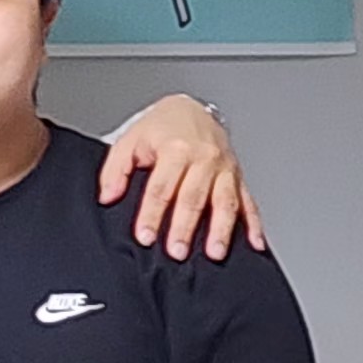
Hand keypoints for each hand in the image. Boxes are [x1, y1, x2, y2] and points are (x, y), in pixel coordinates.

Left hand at [98, 92, 266, 259]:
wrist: (190, 109)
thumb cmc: (160, 128)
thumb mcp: (129, 141)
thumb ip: (115, 170)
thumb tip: (108, 197)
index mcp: (176, 149)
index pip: (161, 188)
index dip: (151, 214)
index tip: (145, 236)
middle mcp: (204, 158)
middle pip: (193, 197)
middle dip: (185, 227)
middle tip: (177, 252)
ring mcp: (224, 168)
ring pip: (225, 202)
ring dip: (221, 229)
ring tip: (215, 253)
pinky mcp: (238, 176)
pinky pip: (248, 201)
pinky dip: (253, 223)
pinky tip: (254, 243)